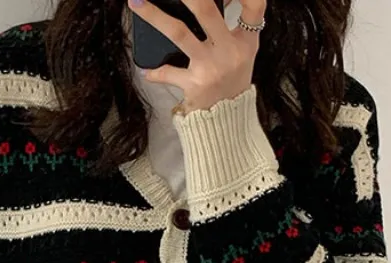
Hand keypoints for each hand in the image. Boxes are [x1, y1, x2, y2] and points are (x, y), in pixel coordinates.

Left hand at [128, 0, 265, 113]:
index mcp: (245, 40)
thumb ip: (233, 26)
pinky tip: (146, 70)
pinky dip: (155, 72)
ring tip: (136, 2)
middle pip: (206, 11)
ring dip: (154, 16)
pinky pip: (168, 73)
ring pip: (179, 33)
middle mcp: (229, 51)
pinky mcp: (194, 84)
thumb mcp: (242, 53)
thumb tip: (210, 2)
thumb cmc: (232, 82)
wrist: (228, 122)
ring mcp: (210, 67)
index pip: (254, 6)